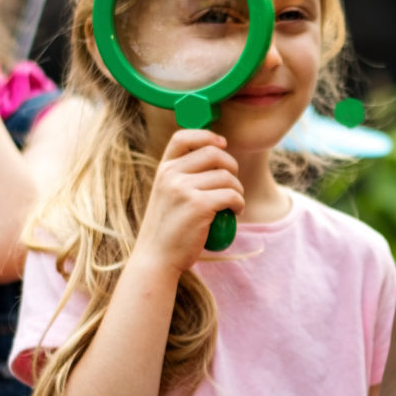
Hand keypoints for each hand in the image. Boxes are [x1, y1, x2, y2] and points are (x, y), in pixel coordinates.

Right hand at [132, 130, 245, 275]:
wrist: (156, 259)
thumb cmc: (167, 229)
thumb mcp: (167, 195)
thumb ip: (182, 177)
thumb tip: (216, 157)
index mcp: (163, 170)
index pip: (183, 137)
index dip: (206, 135)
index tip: (222, 143)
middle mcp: (171, 175)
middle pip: (214, 153)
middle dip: (231, 166)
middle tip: (232, 184)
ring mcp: (184, 189)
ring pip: (227, 176)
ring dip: (238, 189)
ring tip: (233, 203)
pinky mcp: (199, 205)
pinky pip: (231, 195)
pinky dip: (239, 203)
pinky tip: (235, 212)